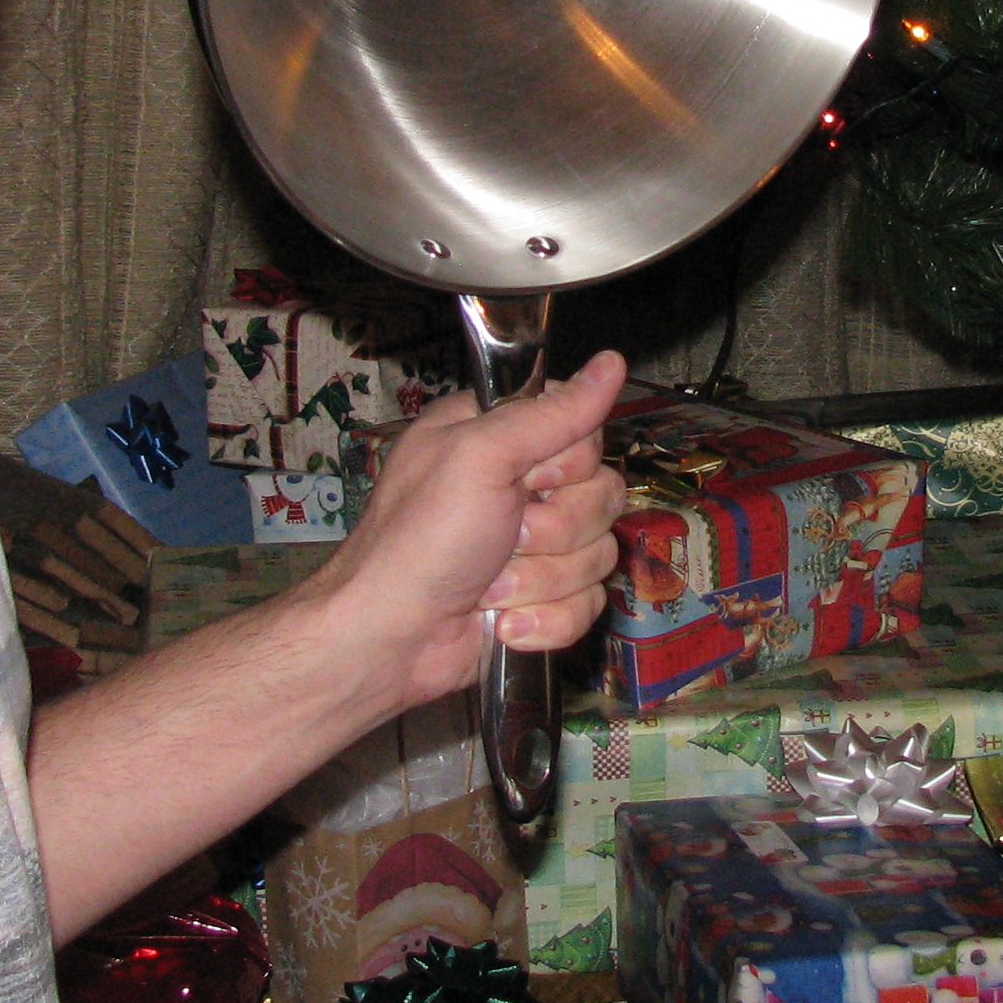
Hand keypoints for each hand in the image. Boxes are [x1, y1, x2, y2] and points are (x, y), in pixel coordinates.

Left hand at [304, 349, 629, 724]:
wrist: (390, 641)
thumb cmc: (419, 542)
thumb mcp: (481, 458)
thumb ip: (552, 414)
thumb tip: (611, 361)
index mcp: (497, 437)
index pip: (582, 431)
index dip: (568, 464)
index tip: (532, 478)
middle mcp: (517, 487)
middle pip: (600, 495)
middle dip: (555, 531)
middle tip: (505, 539)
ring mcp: (532, 548)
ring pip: (598, 554)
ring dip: (543, 581)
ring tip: (490, 588)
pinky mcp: (540, 598)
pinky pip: (587, 603)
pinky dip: (546, 621)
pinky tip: (502, 623)